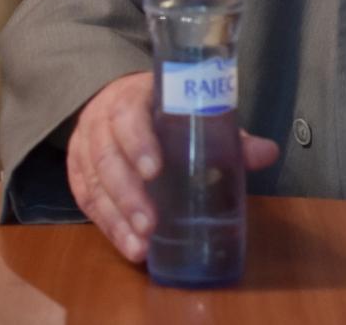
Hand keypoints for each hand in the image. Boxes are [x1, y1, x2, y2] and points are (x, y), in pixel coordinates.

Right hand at [66, 71, 279, 262]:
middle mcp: (100, 121)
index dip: (139, 143)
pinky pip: (86, 201)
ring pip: (93, 184)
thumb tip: (268, 153)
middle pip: (107, 158)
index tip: (156, 170)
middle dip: (129, 195)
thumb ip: (228, 134)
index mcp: (132, 98)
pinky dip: (107, 226)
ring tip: (140, 246)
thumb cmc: (164, 109)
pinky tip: (128, 245)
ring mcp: (83, 147)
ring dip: (117, 219)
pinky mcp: (77, 172)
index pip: (128, 116)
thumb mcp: (192, 112)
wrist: (118, 100)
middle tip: (150, 224)